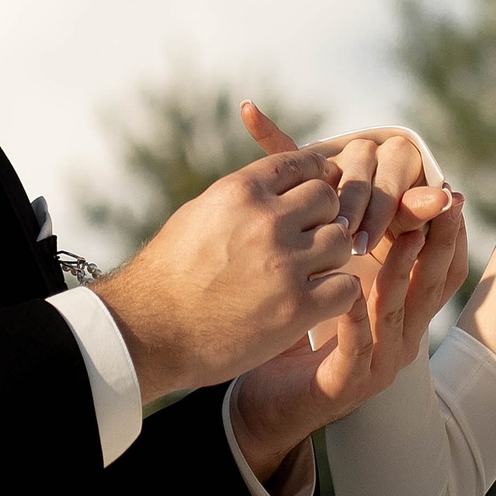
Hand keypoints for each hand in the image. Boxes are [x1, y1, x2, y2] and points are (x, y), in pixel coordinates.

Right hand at [96, 150, 358, 399]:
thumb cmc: (168, 275)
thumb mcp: (199, 215)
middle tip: (310, 241)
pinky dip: (336, 294)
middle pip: (329, 199)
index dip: (315, 176)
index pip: (300, 164)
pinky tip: (317, 301)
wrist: (150, 331)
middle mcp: (267, 220)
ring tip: (311, 273)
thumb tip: (277, 187)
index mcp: (241, 191)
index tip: (317, 191)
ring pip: (342, 241)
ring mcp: (284, 263)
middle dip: (323, 218)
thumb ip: (242, 199)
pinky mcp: (297, 307)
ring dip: (331, 257)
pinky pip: (345, 287)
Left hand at [230, 187, 470, 484]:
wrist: (265, 403)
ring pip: (397, 312)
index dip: (449, 232)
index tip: (449, 192)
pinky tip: (350, 290)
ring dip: (403, 271)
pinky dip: (356, 318)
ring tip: (407, 235)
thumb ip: (340, 238)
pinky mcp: (347, 385)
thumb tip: (336, 169)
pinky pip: (358, 348)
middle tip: (445, 203)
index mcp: (400, 312)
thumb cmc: (292, 330)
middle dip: (441, 241)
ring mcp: (377, 363)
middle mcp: (399, 337)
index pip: (441, 269)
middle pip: (433, 285)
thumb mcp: (327, 280)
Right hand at [244, 104, 456, 252]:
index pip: (392, 174)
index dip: (380, 208)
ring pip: (328, 166)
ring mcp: (337, 160)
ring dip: (322, 190)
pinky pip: (286, 145)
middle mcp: (369, 152)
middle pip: (361, 167)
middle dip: (355, 207)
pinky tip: (250, 112)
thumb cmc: (398, 254)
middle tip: (346, 240)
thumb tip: (450, 196)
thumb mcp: (413, 238)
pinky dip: (268, 130)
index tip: (366, 242)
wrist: (375, 258)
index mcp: (401, 159)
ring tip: (319, 225)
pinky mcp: (307, 167)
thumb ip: (423, 213)